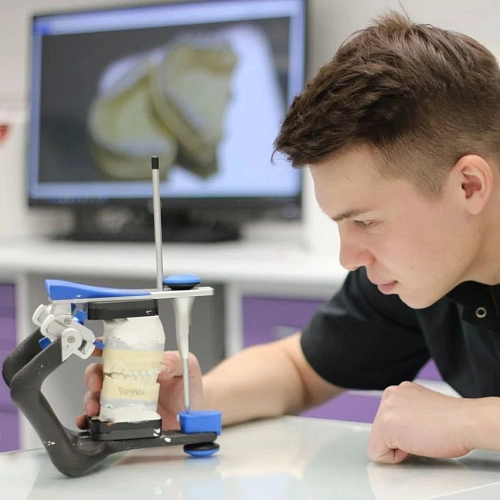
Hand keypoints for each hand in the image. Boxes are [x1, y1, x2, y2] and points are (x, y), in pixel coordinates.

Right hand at [75, 351, 203, 430]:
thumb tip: (158, 364)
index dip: (103, 348)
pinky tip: (89, 422)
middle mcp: (126, 381)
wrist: (192, 415)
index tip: (97, 350)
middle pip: (100, 373)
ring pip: (96, 397)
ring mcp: (122, 401)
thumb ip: (173, 361)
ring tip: (95, 407)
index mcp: (139, 363)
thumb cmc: (187, 387)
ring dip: (90, 400)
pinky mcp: (122, 420)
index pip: (117, 352)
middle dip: (92, 376)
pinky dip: (90, 421)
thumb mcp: (185, 367)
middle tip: (97, 384)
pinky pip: (101, 420)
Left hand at [368, 381, 474, 463]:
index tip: (422, 429)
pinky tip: (414, 445)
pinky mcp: (384, 425)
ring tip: (421, 438)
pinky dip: (394, 458)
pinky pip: (376, 453)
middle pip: (379, 431)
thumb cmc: (454, 421)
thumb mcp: (423, 409)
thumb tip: (403, 428)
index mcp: (399, 392)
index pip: (387, 422)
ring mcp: (385, 409)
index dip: (405, 434)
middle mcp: (389, 396)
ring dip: (398, 447)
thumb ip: (407, 413)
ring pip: (377, 442)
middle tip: (423, 435)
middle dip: (399, 440)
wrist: (466, 422)